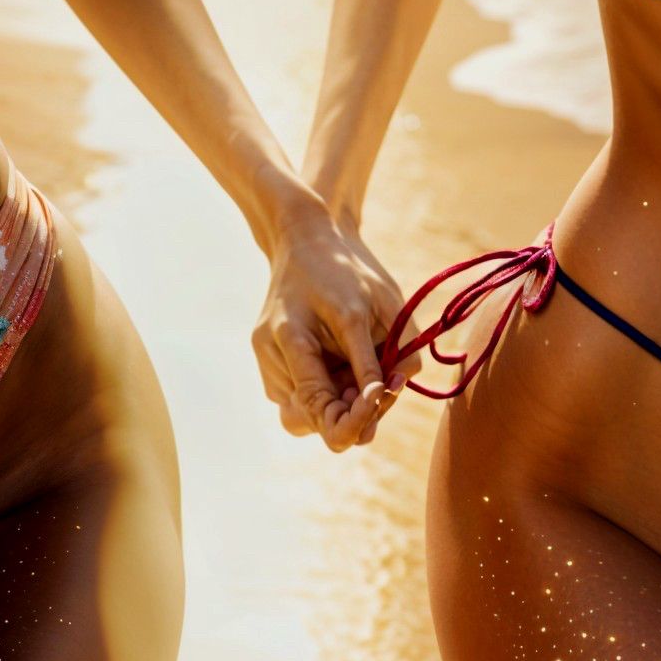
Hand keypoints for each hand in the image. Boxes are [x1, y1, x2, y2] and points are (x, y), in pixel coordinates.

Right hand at [251, 194, 403, 451]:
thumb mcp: (383, 301)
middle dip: (351, 417)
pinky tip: (343, 367)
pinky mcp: (269, 362)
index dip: (358, 418)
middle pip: (309, 422)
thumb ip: (394, 350)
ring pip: (302, 418)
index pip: (320, 406)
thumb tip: (393, 392)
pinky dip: (325, 395)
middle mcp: (273, 351)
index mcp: (295, 334)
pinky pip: (298, 401)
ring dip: (337, 409)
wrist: (305, 238)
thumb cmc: (349, 267)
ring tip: (363, 377)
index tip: (384, 396)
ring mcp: (266, 359)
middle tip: (381, 390)